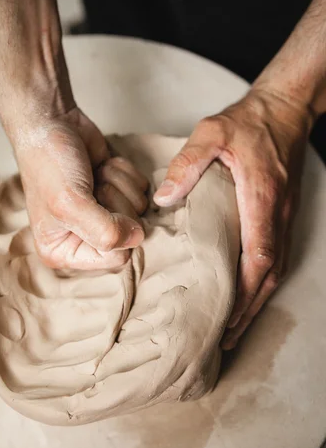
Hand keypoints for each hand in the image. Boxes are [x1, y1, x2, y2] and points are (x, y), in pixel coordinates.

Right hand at [14, 107, 147, 269]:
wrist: (52, 122)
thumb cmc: (50, 163)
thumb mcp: (70, 203)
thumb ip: (105, 231)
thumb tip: (139, 237)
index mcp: (64, 252)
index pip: (116, 260)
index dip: (116, 231)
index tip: (95, 206)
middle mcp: (85, 239)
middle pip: (132, 235)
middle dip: (116, 203)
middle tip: (90, 186)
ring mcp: (104, 215)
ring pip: (140, 210)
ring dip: (119, 185)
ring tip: (92, 175)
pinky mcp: (118, 192)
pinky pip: (143, 190)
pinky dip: (125, 173)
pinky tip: (101, 166)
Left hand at [154, 88, 312, 348]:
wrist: (284, 110)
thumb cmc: (248, 123)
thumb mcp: (211, 133)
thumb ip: (186, 164)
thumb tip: (162, 199)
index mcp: (260, 198)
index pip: (258, 254)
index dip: (244, 290)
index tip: (226, 316)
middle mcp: (276, 214)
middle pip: (269, 273)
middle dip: (249, 308)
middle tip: (225, 337)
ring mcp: (283, 216)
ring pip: (275, 269)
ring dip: (256, 300)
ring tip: (234, 327)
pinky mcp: (281, 214)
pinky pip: (276, 256)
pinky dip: (261, 281)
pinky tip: (246, 293)